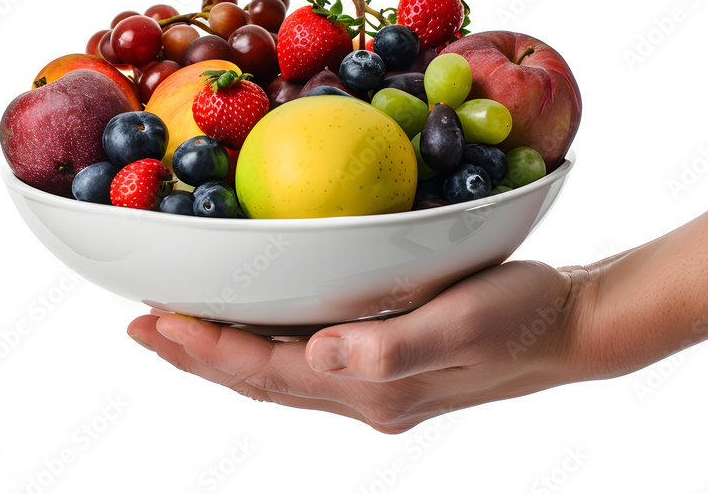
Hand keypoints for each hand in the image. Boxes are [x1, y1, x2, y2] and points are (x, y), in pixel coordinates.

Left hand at [127, 261, 588, 433]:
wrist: (569, 326)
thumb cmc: (521, 314)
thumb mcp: (462, 324)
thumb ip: (391, 348)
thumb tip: (316, 357)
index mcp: (369, 387)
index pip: (265, 371)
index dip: (205, 348)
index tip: (152, 318)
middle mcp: (360, 392)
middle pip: (256, 379)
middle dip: (194, 354)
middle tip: (139, 323)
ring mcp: (371, 381)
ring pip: (274, 372)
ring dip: (220, 351)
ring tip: (173, 325)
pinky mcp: (384, 360)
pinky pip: (302, 360)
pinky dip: (261, 344)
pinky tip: (252, 322)